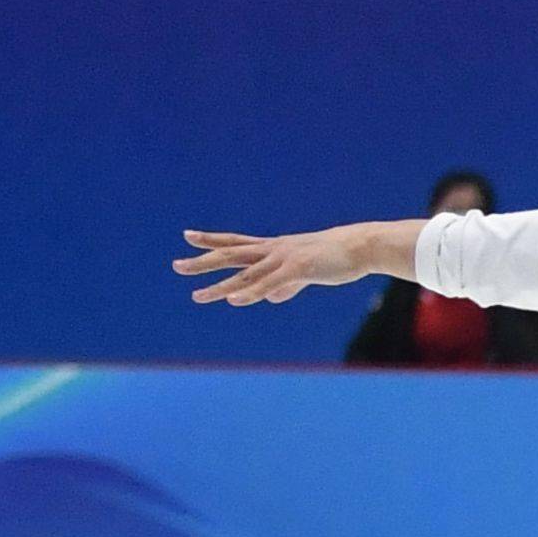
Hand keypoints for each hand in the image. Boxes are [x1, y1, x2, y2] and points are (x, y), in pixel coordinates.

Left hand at [176, 221, 417, 304]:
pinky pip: (268, 284)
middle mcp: (272, 250)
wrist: (361, 246)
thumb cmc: (337, 257)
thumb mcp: (307, 271)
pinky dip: (250, 292)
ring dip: (219, 286)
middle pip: (230, 255)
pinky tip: (234, 300)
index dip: (211, 240)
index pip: (235, 242)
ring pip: (244, 274)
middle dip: (202, 262)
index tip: (187, 236)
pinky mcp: (297, 270)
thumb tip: (271, 298)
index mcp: (274, 248)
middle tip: (176, 266)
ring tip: (197, 296)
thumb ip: (286, 286)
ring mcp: (282, 259)